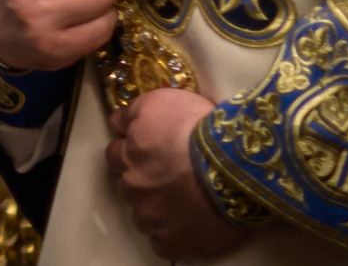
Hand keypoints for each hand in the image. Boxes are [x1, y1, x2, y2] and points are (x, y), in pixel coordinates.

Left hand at [106, 88, 246, 259]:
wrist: (232, 164)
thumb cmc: (197, 127)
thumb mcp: (159, 102)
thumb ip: (131, 112)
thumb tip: (116, 122)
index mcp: (129, 155)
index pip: (115, 155)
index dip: (129, 152)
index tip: (146, 151)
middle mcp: (134, 187)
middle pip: (126, 186)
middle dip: (140, 180)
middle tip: (165, 176)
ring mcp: (152, 218)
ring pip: (142, 216)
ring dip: (154, 209)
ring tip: (178, 202)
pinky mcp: (174, 243)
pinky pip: (163, 245)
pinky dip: (170, 237)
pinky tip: (184, 226)